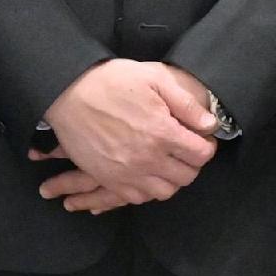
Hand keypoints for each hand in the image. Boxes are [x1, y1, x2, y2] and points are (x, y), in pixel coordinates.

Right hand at [34, 59, 217, 214]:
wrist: (66, 94)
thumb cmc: (109, 82)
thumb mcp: (153, 78)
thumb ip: (186, 103)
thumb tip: (209, 125)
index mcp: (162, 132)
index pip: (201, 155)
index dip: (205, 145)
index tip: (199, 138)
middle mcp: (147, 158)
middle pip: (186, 176)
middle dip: (191, 163)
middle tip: (183, 150)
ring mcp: (127, 172)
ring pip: (164, 192)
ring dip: (170, 179)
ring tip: (165, 163)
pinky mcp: (108, 178)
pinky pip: (137, 197)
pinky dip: (146, 189)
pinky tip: (144, 173)